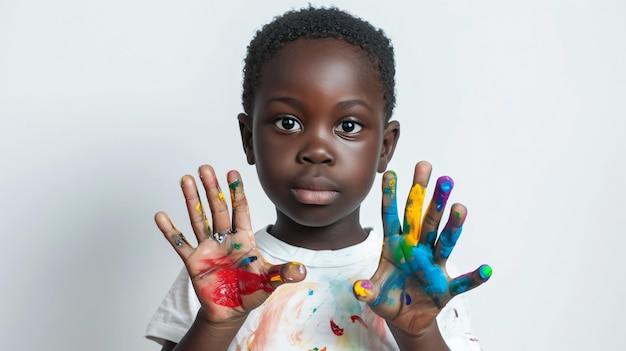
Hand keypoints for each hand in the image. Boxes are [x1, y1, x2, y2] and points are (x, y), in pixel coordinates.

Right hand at [155, 165, 305, 323]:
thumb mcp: (270, 282)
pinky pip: (180, 244)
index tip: (232, 172)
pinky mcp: (193, 262)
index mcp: (243, 239)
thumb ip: (283, 274)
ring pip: (199, 219)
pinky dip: (170, 230)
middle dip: (212, 189)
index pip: (240, 210)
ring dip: (192, 200)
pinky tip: (161, 215)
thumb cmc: (251, 292)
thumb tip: (301, 271)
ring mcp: (208, 248)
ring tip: (185, 180)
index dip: (237, 192)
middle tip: (205, 168)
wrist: (231, 312)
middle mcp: (224, 239)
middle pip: (218, 209)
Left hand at [353, 161, 490, 335]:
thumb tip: (359, 289)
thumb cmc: (387, 298)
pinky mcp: (446, 287)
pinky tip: (486, 270)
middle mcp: (415, 249)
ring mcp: (432, 265)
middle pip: (421, 218)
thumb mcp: (372, 295)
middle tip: (429, 169)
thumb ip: (367, 290)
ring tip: (459, 207)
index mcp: (394, 246)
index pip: (391, 217)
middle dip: (426, 195)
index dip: (390, 196)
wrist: (404, 319)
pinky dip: (474, 278)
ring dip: (452, 225)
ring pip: (443, 240)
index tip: (390, 173)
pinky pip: (462, 282)